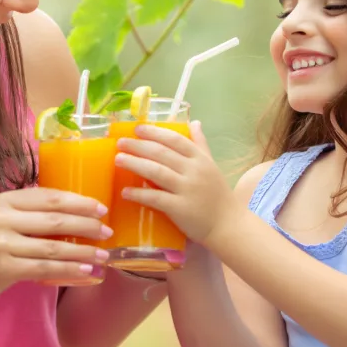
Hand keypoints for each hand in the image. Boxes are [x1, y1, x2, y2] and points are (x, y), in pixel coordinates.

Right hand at [0, 187, 111, 314]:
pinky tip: (86, 272)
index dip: (78, 201)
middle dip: (86, 224)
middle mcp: (1, 218)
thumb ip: (27, 214)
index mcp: (3, 200)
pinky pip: (44, 268)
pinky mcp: (3, 268)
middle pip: (54, 218)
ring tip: (103, 254)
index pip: (48, 197)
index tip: (100, 207)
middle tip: (107, 230)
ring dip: (83, 251)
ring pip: (53, 246)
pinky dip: (69, 270)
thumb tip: (73, 214)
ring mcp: (1, 243)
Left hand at [114, 121, 238, 245]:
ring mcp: (187, 189)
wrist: (229, 225)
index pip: (174, 139)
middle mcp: (194, 170)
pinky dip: (139, 193)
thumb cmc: (218, 194)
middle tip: (120, 143)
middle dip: (138, 146)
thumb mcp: (212, 165)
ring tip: (118, 160)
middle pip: (161, 153)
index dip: (154, 132)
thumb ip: (201, 144)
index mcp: (200, 158)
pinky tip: (125, 191)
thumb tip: (194, 122)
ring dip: (134, 164)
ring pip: (156, 171)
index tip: (137, 128)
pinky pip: (155, 198)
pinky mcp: (180, 208)